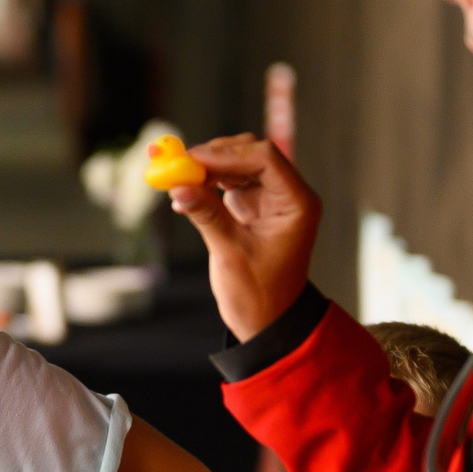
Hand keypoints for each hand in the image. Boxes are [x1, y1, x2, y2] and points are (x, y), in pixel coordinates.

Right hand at [168, 133, 322, 340]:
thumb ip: (207, 215)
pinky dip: (205, 181)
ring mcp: (269, 197)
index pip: (265, 159)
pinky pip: (227, 180)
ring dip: (206, 166)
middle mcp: (286, 193)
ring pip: (237, 162)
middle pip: (250, 152)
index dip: (226, 154)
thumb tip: (178, 186)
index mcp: (296, 203)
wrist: (266, 319)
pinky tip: (183, 191)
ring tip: (176, 177)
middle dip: (213, 156)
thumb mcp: (231, 253)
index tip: (191, 160)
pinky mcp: (252, 204)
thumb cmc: (259, 294)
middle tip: (177, 164)